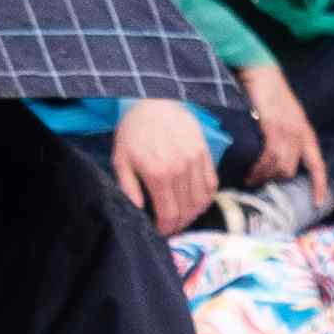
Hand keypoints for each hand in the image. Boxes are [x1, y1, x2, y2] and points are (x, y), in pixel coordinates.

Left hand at [107, 96, 216, 233]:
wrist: (153, 101)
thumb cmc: (133, 132)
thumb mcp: (121, 160)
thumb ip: (129, 188)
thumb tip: (138, 212)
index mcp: (158, 174)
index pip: (169, 214)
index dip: (167, 228)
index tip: (161, 232)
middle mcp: (180, 169)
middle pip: (187, 210)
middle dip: (179, 224)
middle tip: (172, 228)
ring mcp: (195, 160)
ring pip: (201, 200)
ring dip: (194, 214)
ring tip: (184, 217)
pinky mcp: (204, 152)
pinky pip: (212, 183)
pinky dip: (206, 198)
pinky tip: (197, 202)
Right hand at [235, 58, 322, 197]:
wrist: (260, 72)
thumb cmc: (268, 94)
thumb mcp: (283, 118)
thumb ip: (283, 137)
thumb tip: (273, 159)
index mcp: (305, 132)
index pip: (317, 165)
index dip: (318, 185)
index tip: (317, 202)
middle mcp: (300, 133)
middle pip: (291, 170)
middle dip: (275, 180)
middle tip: (259, 183)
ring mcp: (288, 130)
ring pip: (279, 166)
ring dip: (264, 176)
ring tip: (250, 179)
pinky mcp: (274, 127)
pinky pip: (269, 156)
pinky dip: (259, 167)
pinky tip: (250, 172)